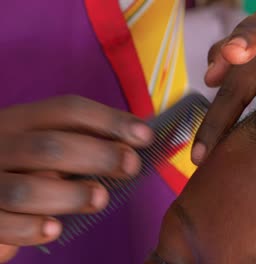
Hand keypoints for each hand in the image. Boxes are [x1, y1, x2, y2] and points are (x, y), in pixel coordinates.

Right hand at [0, 96, 152, 261]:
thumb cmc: (23, 168)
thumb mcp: (45, 145)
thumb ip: (83, 141)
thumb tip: (140, 139)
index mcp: (21, 122)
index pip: (67, 110)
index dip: (110, 121)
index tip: (145, 136)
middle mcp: (0, 146)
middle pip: (50, 147)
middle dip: (98, 156)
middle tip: (131, 166)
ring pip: (26, 189)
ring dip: (70, 194)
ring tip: (100, 199)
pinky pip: (4, 225)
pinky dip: (30, 228)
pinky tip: (54, 229)